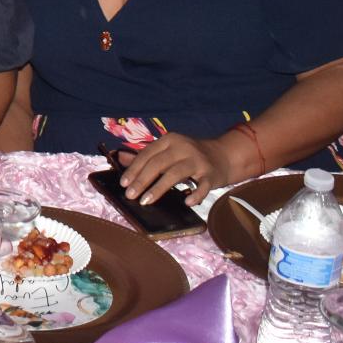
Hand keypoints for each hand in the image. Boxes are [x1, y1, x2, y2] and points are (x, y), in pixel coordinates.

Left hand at [116, 132, 236, 206]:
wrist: (223, 155)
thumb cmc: (189, 156)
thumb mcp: (168, 151)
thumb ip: (145, 155)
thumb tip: (119, 158)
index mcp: (170, 140)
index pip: (147, 154)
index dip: (134, 169)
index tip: (123, 184)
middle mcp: (183, 147)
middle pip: (158, 163)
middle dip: (142, 180)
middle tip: (130, 196)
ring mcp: (198, 161)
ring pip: (175, 173)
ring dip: (159, 188)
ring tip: (146, 201)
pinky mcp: (211, 175)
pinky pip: (203, 185)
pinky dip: (195, 194)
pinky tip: (187, 202)